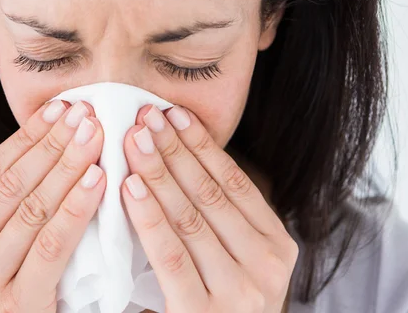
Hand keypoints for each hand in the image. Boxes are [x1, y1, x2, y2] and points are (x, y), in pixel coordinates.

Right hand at [0, 100, 106, 311]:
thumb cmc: (1, 296)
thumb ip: (5, 211)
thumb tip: (52, 146)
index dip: (28, 136)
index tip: (61, 108)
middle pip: (12, 184)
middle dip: (53, 144)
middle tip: (86, 113)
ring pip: (32, 209)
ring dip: (68, 167)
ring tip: (95, 136)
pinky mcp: (14, 306)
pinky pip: (51, 245)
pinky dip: (76, 208)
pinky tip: (97, 180)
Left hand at [121, 105, 298, 312]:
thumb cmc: (222, 302)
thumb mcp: (234, 257)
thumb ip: (217, 218)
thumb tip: (177, 156)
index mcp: (277, 244)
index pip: (233, 181)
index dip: (200, 145)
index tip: (172, 114)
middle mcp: (268, 264)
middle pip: (210, 194)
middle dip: (174, 150)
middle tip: (144, 116)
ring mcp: (242, 292)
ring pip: (190, 218)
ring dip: (158, 173)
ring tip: (133, 140)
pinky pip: (171, 255)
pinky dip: (149, 217)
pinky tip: (130, 187)